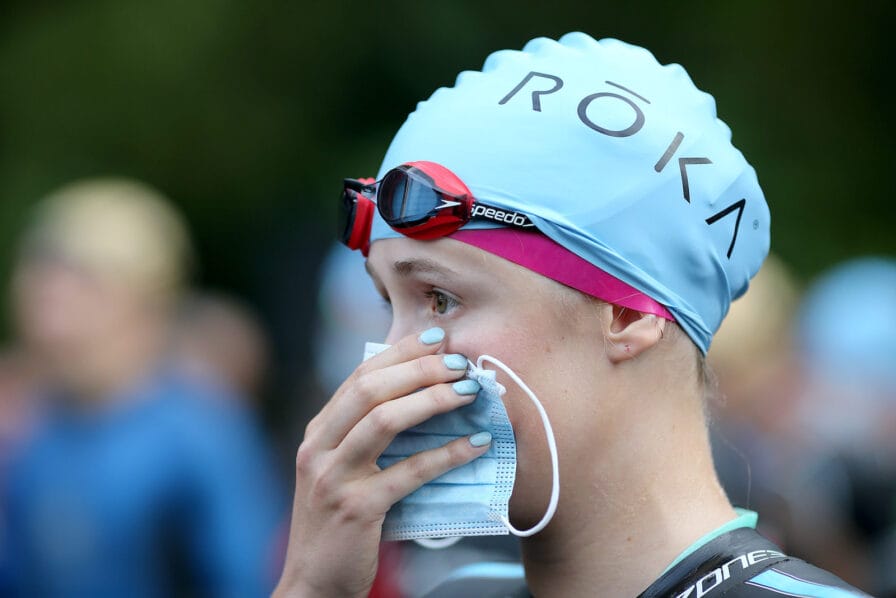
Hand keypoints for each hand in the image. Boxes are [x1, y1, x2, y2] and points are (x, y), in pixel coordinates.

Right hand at [273, 328, 489, 597]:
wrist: (313, 584)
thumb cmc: (338, 525)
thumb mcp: (341, 471)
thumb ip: (366, 436)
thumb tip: (422, 399)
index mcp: (317, 433)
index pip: (358, 377)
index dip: (399, 354)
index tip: (434, 338)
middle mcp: (318, 448)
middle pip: (369, 389)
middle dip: (418, 369)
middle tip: (458, 362)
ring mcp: (333, 478)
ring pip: (384, 421)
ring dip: (432, 400)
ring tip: (468, 391)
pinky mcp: (356, 508)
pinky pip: (409, 472)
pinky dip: (446, 455)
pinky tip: (474, 445)